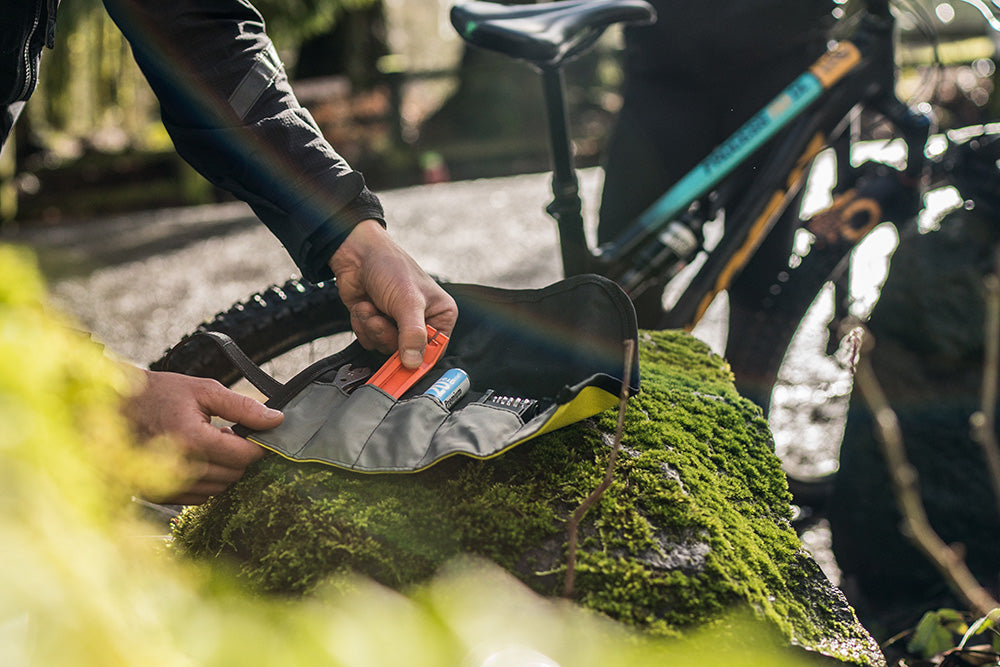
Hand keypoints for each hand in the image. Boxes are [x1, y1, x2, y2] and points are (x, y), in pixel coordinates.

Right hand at [124, 369, 283, 503]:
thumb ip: (243, 406)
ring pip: (221, 488)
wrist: (113, 408)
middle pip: (235, 474)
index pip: (244, 456)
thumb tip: (276, 420)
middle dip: (239, 455)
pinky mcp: (161, 495)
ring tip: (208, 443)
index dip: (258, 445)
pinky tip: (196, 457)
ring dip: (223, 468)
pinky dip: (207, 479)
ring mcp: (168, 485)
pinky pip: (201, 496)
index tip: (257, 434)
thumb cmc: (159, 394)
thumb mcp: (204, 390)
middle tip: (226, 433)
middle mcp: (180, 468)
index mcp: (192, 440)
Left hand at [329, 219, 458, 367]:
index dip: (417, 359)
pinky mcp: (377, 324)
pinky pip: (369, 341)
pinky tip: (365, 306)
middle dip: (386, 335)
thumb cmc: (390, 267)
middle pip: (406, 353)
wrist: (357, 254)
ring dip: (371, 327)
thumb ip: (413, 334)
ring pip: (383, 347)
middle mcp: (421, 322)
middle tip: (380, 317)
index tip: (402, 363)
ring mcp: (397, 324)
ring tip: (371, 306)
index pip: (434, 352)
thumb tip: (414, 363)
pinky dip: (362, 325)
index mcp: (440, 315)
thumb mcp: (407, 301)